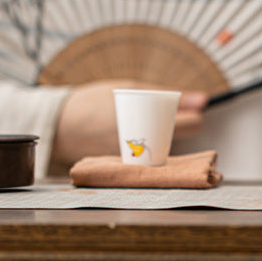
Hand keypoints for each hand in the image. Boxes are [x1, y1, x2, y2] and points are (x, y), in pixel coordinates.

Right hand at [49, 81, 206, 168]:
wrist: (57, 126)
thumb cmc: (93, 102)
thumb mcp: (130, 89)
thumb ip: (168, 94)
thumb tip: (203, 99)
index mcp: (145, 124)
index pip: (191, 125)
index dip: (194, 116)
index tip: (189, 109)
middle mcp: (142, 149)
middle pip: (179, 139)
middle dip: (178, 127)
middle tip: (162, 114)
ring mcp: (135, 163)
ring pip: (165, 149)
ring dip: (162, 137)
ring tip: (142, 124)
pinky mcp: (125, 171)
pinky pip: (147, 159)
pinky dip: (146, 147)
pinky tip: (131, 137)